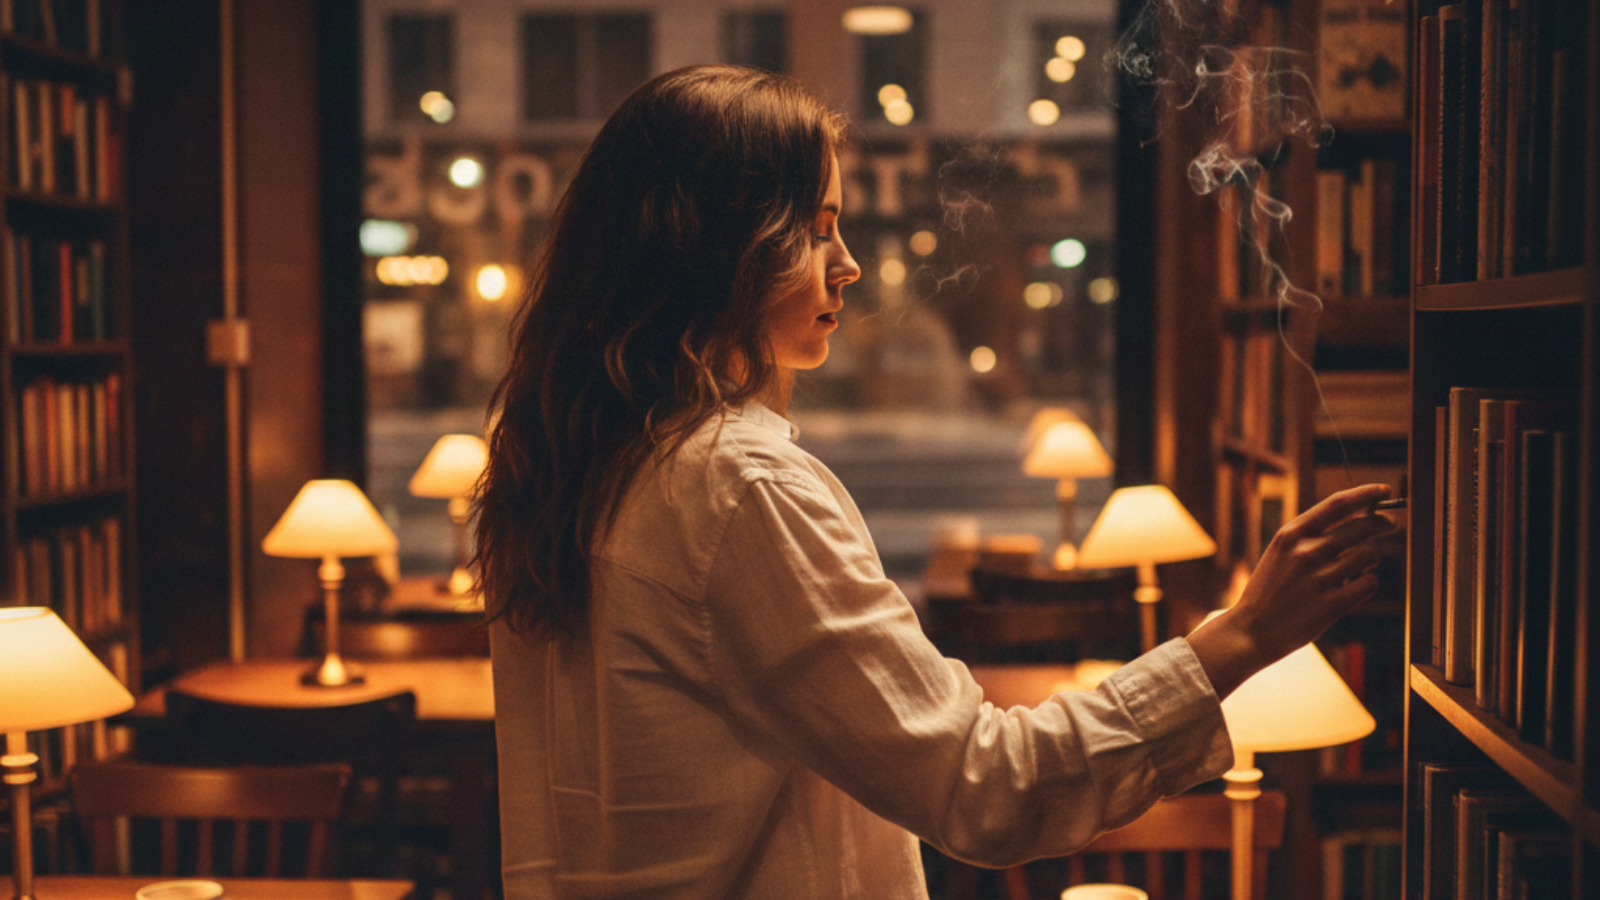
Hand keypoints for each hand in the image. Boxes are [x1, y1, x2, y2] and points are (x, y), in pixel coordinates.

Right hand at [1188, 483, 1395, 698]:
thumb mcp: (1280, 553)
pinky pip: (1369, 583)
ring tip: (1354, 569)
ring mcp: (1319, 579)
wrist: (1252, 631)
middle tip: (1389, 523)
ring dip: (1368, 559)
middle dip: (1381, 522)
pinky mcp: (1332, 605)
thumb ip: (1311, 536)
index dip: (1365, 494)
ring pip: (1369, 555)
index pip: (1337, 504)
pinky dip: (1366, 583)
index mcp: (1290, 535)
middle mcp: (1305, 552)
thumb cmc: (1270, 589)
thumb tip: (1358, 518)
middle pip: (1361, 527)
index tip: (1385, 490)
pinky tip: (1352, 589)